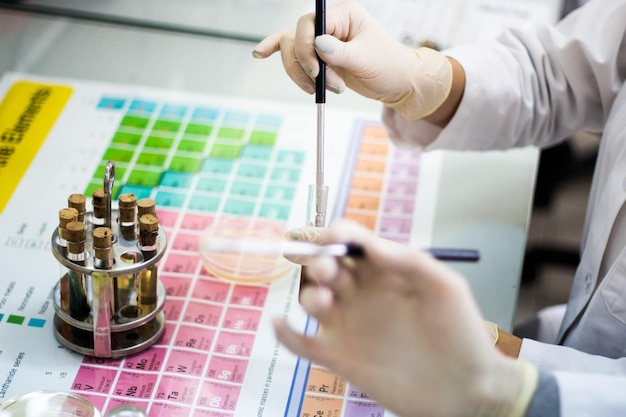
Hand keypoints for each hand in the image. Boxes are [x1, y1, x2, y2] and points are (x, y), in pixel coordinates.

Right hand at [252, 0, 452, 119]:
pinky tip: (260, 54)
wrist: (396, 82)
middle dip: (305, 66)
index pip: (310, 24)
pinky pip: (293, 51)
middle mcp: (329, 24)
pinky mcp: (318, 56)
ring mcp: (322, 40)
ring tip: (327, 89)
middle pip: (295, 38)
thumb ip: (340, 53)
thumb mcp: (366, 60)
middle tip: (323, 85)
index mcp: (343, 15)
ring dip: (303, 75)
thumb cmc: (388, 66)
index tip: (317, 72)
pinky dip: (275, 50)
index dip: (306, 49)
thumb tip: (317, 45)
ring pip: (292, 51)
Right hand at [274, 220, 536, 416]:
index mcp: (384, 270)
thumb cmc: (462, 334)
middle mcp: (361, 293)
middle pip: (323, 265)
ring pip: (310, 300)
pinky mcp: (340, 357)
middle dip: (316, 260)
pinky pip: (302, 343)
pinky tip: (280, 323)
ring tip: (325, 303)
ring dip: (308, 294)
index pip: (348, 240)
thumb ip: (408, 260)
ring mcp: (348, 325)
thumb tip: (370, 243)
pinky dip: (285, 333)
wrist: (466, 390)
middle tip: (327, 271)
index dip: (334, 234)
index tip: (331, 239)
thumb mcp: (443, 287)